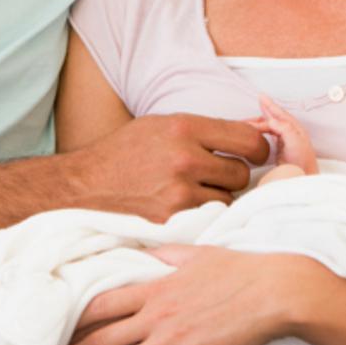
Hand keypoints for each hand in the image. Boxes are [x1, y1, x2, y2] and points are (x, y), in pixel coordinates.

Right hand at [67, 114, 269, 220]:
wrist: (87, 185)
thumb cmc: (127, 151)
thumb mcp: (163, 124)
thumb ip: (207, 129)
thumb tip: (258, 128)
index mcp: (184, 127)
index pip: (248, 138)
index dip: (258, 147)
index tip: (256, 152)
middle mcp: (184, 158)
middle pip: (242, 172)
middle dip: (234, 173)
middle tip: (215, 172)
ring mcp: (179, 192)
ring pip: (228, 198)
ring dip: (218, 195)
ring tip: (192, 187)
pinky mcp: (173, 219)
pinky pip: (209, 217)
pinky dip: (203, 212)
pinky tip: (184, 204)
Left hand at [71, 245, 311, 344]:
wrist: (275, 290)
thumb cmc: (238, 269)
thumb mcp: (195, 254)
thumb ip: (163, 256)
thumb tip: (141, 252)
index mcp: (155, 289)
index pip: (101, 305)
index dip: (77, 319)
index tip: (63, 326)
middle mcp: (158, 318)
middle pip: (103, 340)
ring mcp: (175, 341)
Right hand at [248, 95, 318, 173]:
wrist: (304, 176)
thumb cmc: (302, 162)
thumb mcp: (295, 142)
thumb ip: (284, 129)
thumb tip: (271, 120)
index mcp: (294, 128)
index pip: (279, 113)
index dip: (269, 105)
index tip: (261, 97)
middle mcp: (290, 132)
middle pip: (273, 118)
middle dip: (261, 113)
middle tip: (250, 111)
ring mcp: (285, 139)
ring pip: (269, 126)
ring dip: (259, 123)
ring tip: (248, 123)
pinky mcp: (280, 148)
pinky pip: (269, 134)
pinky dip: (261, 131)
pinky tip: (257, 131)